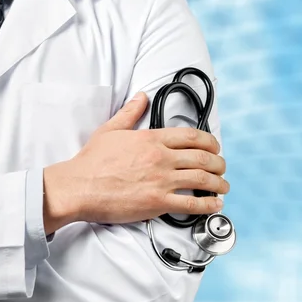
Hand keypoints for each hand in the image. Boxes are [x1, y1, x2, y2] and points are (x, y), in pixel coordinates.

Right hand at [42, 91, 228, 233]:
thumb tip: (141, 97)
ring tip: (224, 186)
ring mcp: (161, 180)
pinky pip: (190, 204)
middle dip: (218, 163)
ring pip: (201, 180)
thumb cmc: (91, 161)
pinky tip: (215, 204)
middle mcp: (161, 158)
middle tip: (222, 167)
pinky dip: (207, 205)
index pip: (191, 136)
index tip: (215, 147)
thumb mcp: (111, 130)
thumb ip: (130, 112)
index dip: (209, 142)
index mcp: (152, 139)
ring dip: (218, 183)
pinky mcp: (157, 203)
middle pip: (202, 158)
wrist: (77, 187)